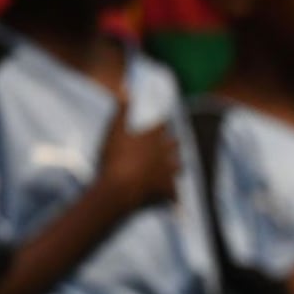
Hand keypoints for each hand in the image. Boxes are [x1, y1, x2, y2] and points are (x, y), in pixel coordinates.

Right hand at [96, 94, 179, 211]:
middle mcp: (165, 153)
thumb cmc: (114, 157)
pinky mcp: (167, 191)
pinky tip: (179, 208)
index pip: (162, 126)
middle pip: (174, 145)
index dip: (161, 124)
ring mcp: (168, 173)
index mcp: (153, 137)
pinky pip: (174, 196)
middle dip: (173, 143)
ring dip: (176, 166)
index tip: (163, 122)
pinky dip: (175, 200)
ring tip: (176, 166)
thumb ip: (122, 107)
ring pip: (178, 167)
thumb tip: (126, 85)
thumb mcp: (114, 129)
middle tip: (175, 141)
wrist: (120, 188)